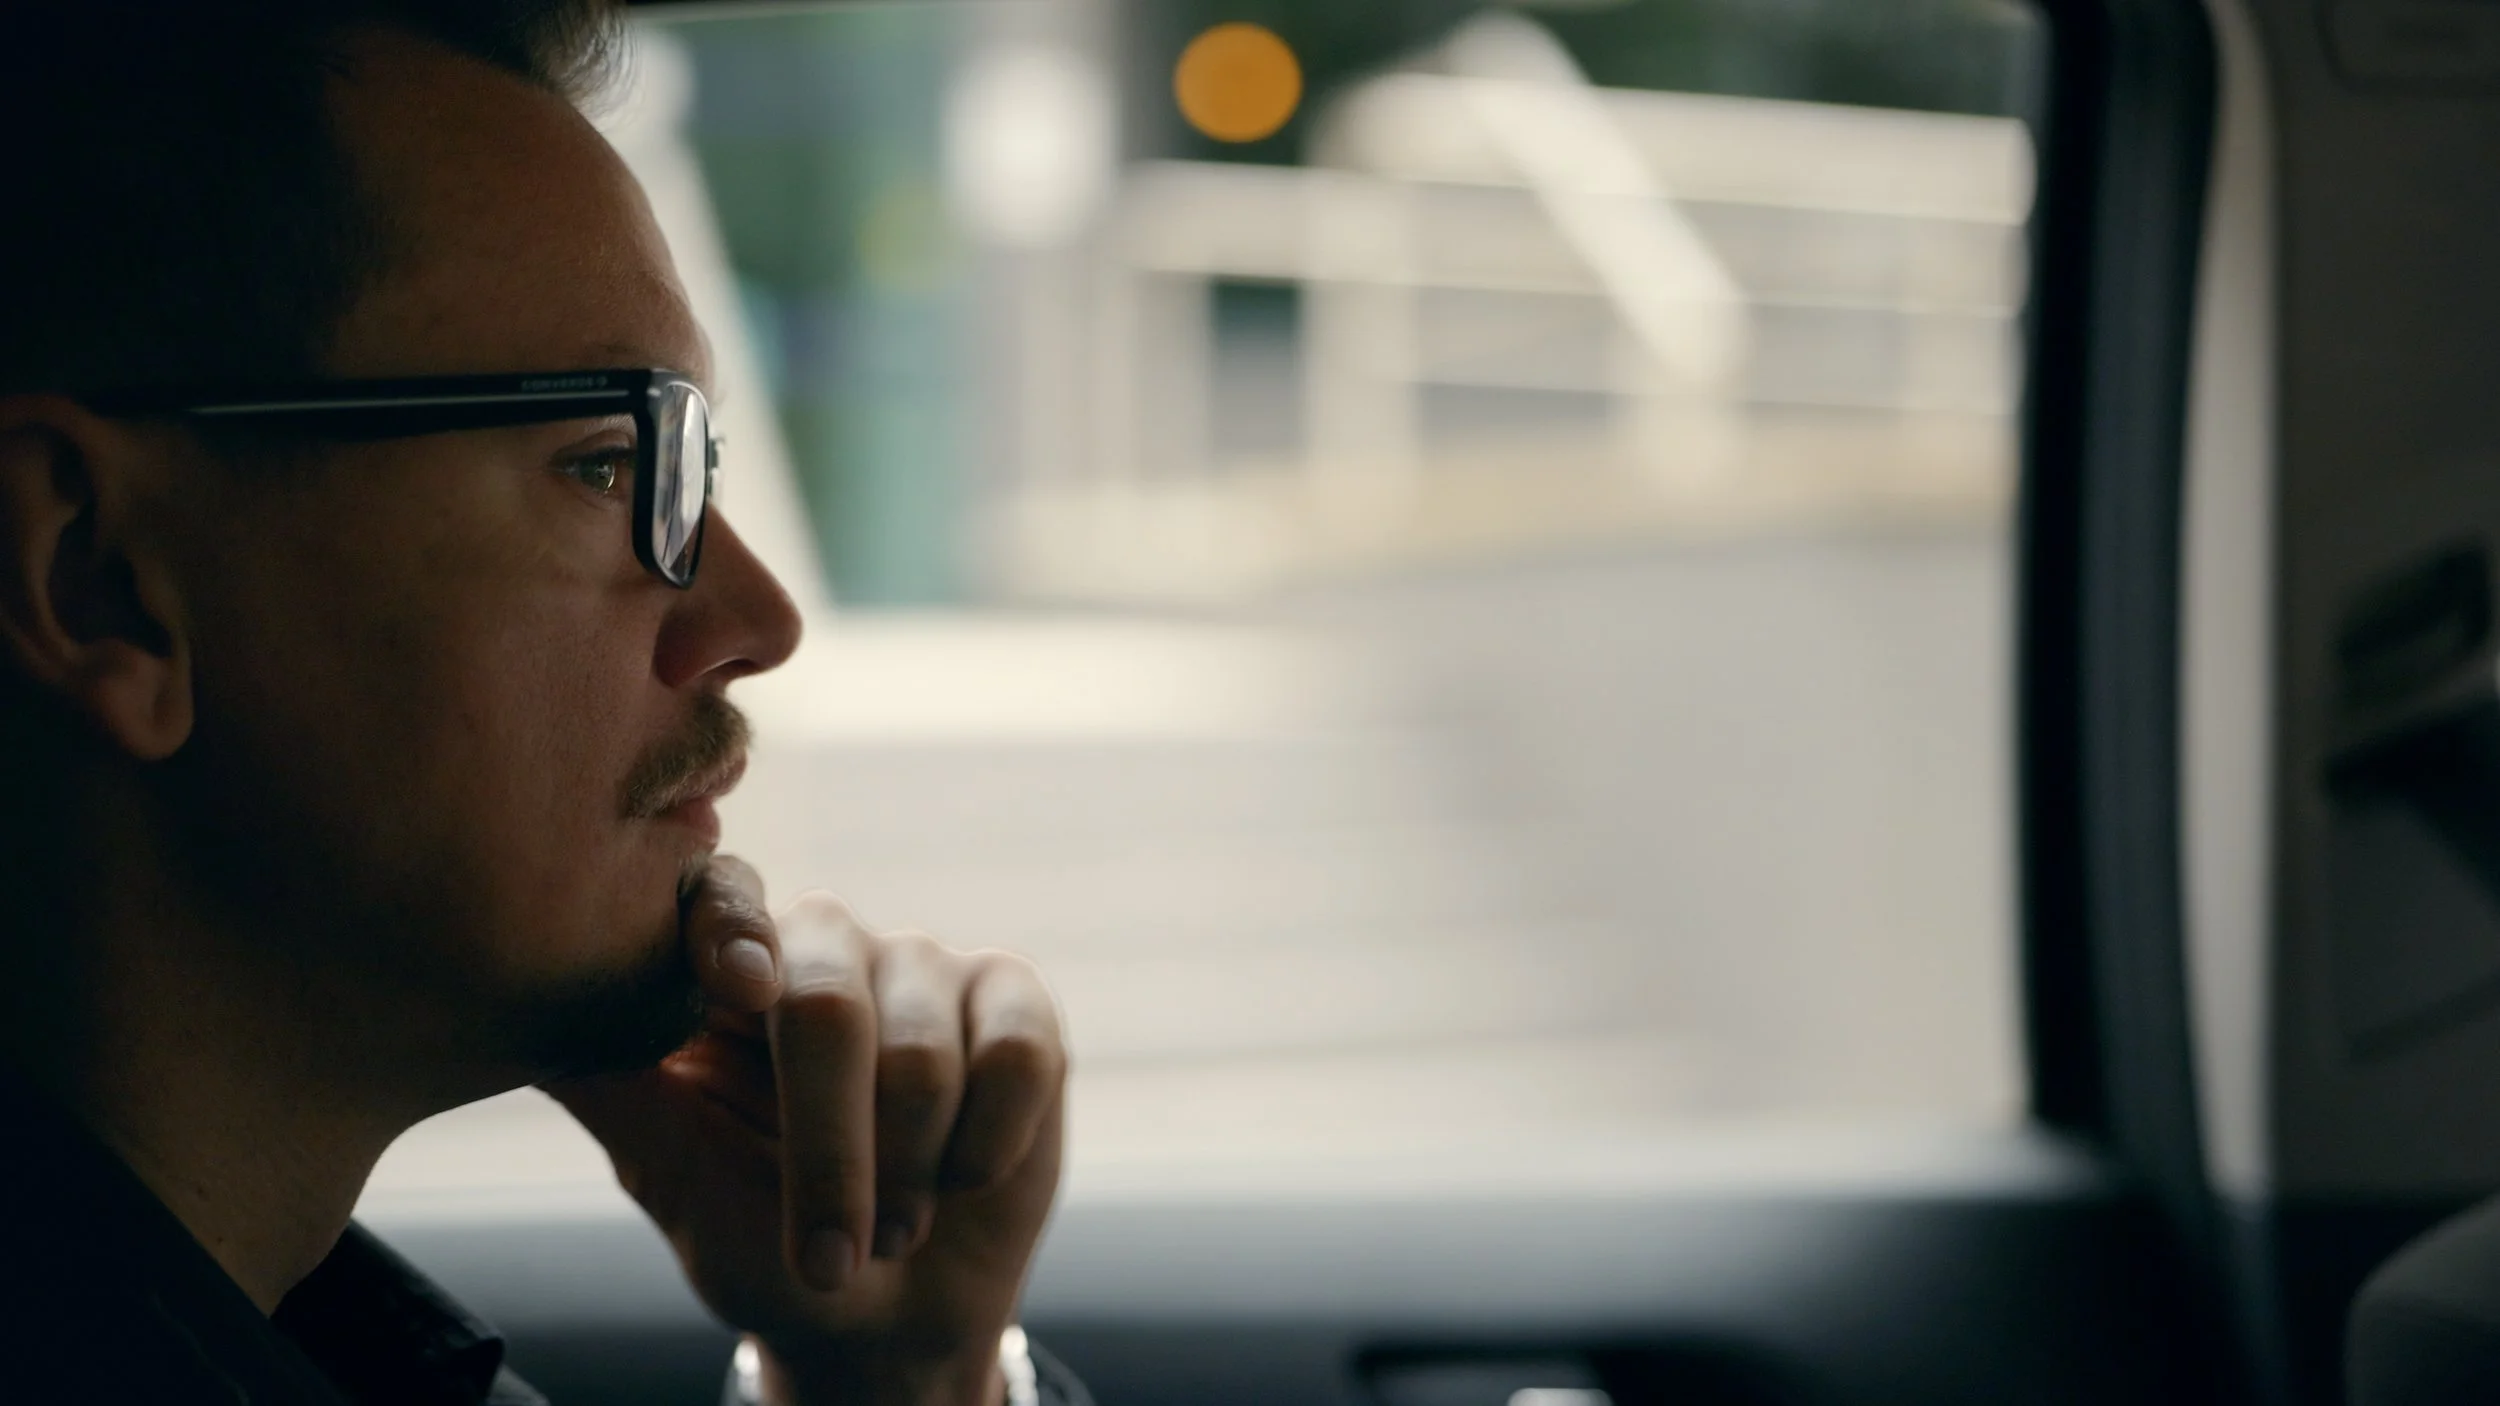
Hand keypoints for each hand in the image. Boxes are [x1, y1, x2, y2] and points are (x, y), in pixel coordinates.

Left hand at [543, 856, 1067, 1405]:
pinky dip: (988, 1145)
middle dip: (830, 1156)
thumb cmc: (765, 1246)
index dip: (728, 932)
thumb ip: (615, 1089)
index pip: (722, 899)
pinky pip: (1016, 1055)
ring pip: (923, 1052)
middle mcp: (825, 946)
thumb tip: (517, 1018)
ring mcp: (926, 966)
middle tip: (832, 1258)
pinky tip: (968, 1176)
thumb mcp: (673, 1176)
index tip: (735, 990)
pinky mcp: (1016, 1002)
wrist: (888, 1322)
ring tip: (895, 1226)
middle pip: (827, 1005)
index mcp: (731, 970)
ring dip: (909, 1175)